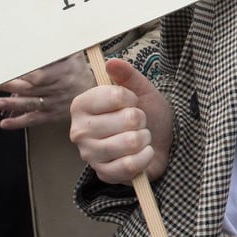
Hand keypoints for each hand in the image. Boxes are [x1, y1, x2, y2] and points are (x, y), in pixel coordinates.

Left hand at [0, 52, 90, 129]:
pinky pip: (34, 120)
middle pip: (31, 89)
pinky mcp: (52, 115)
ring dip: (13, 104)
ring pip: (31, 105)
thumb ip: (60, 46)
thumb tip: (45, 32)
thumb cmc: (79, 70)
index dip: (24, 74)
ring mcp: (54, 104)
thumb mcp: (74, 55)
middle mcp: (58, 89)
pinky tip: (5, 123)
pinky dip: (19, 123)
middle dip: (11, 86)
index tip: (8, 70)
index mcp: (63, 73)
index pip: (40, 75)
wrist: (97, 95)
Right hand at [70, 58, 172, 182]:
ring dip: (144, 138)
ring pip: (130, 142)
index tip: (132, 102)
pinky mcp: (103, 174)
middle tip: (138, 122)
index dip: (132, 98)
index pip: (115, 96)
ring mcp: (89, 155)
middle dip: (141, 120)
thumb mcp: (140, 89)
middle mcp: (79, 131)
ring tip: (140, 137)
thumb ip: (126, 75)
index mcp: (82, 105)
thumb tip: (111, 62)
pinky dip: (145, 157)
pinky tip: (143, 153)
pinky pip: (131, 165)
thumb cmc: (144, 113)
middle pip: (127, 119)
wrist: (157, 142)